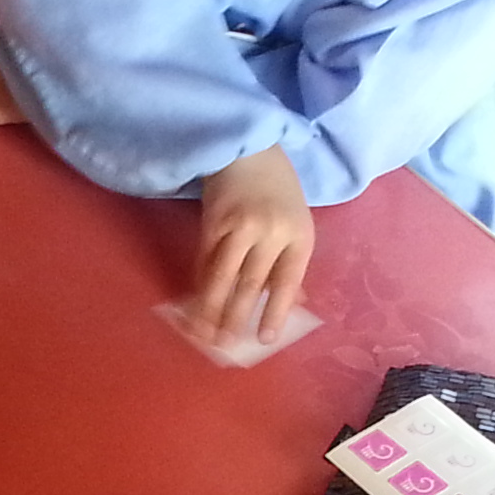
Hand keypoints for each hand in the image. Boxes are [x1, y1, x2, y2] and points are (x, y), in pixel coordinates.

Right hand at [193, 146, 313, 343]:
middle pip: (250, 283)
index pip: (287, 283)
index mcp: (299, 235)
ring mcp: (239, 226)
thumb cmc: (278, 191)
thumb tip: (288, 306)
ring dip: (210, 308)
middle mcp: (270, 232)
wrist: (249, 150)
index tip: (264, 339)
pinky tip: (195, 303)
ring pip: (222, 276)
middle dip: (235, 317)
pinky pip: (205, 261)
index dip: (274, 312)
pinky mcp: (213, 222)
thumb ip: (290, 263)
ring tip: (203, 333)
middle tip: (224, 344)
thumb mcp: (297, 224)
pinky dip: (200, 285)